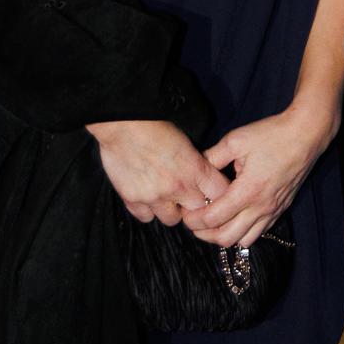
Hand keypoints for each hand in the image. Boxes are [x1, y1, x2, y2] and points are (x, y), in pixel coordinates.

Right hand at [90, 119, 230, 226]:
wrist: (123, 124)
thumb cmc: (156, 124)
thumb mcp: (186, 140)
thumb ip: (196, 162)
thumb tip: (204, 176)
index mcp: (195, 169)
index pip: (220, 194)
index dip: (217, 193)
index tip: (211, 191)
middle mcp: (177, 187)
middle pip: (197, 211)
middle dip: (194, 204)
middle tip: (187, 194)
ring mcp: (154, 196)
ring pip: (172, 219)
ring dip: (171, 209)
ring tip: (165, 195)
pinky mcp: (133, 200)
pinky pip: (146, 217)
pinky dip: (147, 210)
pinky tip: (146, 196)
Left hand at [185, 101, 334, 248]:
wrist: (306, 134)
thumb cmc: (272, 135)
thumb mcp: (236, 140)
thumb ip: (212, 157)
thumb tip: (196, 167)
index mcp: (247, 191)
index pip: (213, 219)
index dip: (194, 220)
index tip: (186, 213)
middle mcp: (261, 207)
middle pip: (226, 238)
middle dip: (205, 234)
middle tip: (195, 222)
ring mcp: (273, 210)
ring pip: (244, 240)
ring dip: (225, 236)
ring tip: (215, 222)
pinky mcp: (281, 208)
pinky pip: (260, 232)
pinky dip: (244, 231)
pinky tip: (236, 217)